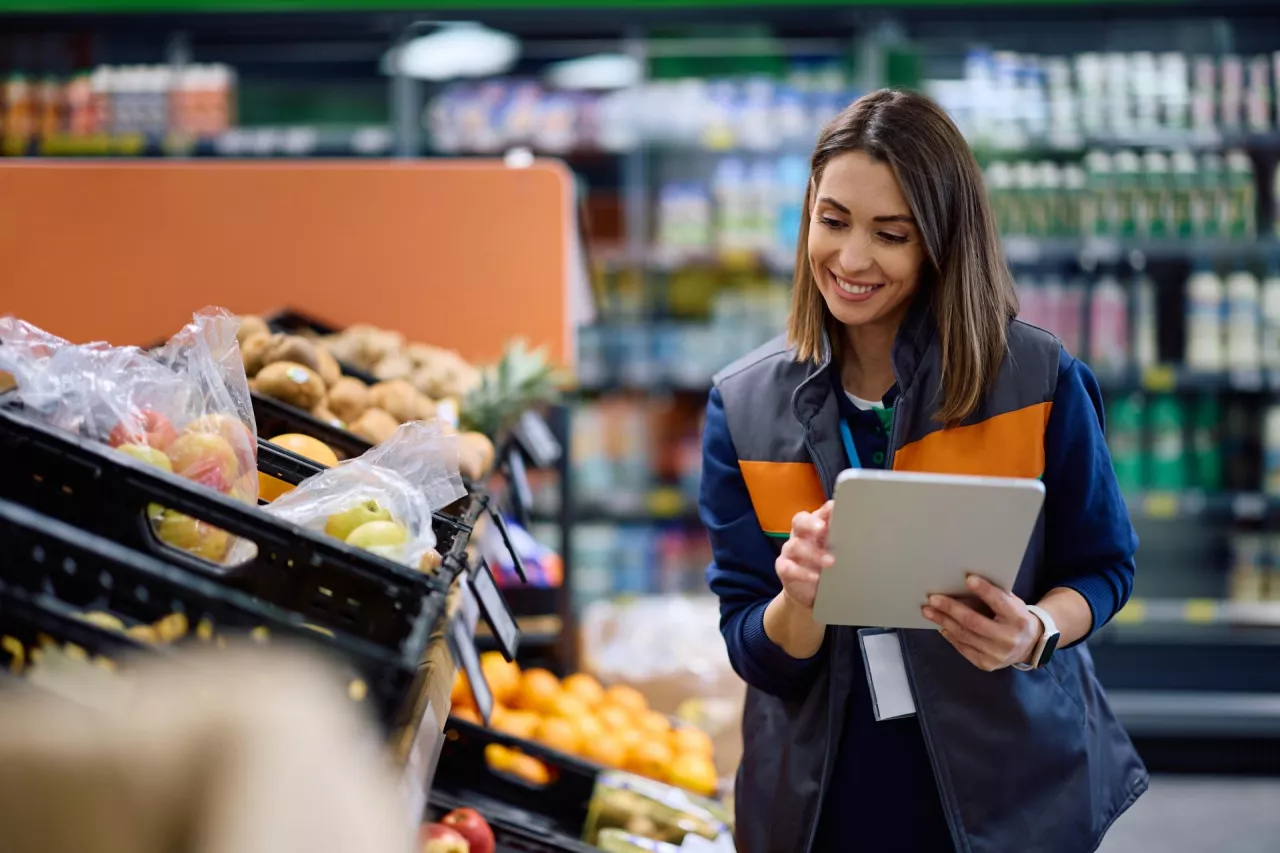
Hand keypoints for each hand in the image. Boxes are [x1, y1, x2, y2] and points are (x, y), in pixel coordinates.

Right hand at [774, 501, 833, 609]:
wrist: (810, 590)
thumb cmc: (825, 563)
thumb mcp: (835, 549)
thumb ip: (843, 537)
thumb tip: (862, 526)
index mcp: (813, 526)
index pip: (818, 513)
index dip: (825, 510)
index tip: (836, 508)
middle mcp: (800, 535)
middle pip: (800, 522)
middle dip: (811, 523)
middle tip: (822, 528)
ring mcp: (790, 551)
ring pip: (796, 546)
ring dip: (813, 553)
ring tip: (830, 562)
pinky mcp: (784, 568)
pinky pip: (789, 568)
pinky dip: (802, 572)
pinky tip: (815, 577)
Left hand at [921, 575, 1041, 671]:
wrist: (1029, 646)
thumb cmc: (1015, 617)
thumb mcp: (1013, 604)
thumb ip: (996, 596)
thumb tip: (965, 582)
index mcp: (1018, 619)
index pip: (999, 602)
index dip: (984, 590)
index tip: (968, 579)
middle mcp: (1008, 638)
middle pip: (974, 622)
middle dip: (950, 609)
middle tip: (932, 599)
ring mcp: (997, 655)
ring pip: (964, 636)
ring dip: (943, 622)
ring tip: (929, 611)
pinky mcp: (986, 664)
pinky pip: (963, 648)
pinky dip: (951, 636)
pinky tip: (942, 627)